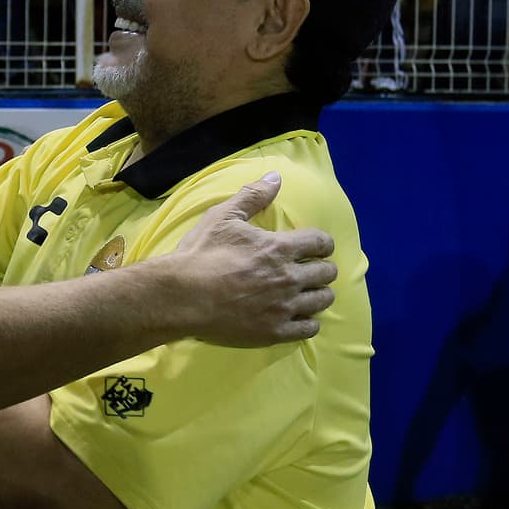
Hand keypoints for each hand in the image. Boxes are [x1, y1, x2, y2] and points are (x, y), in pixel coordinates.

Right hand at [167, 172, 337, 346]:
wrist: (181, 296)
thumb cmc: (200, 254)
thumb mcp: (223, 217)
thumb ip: (253, 196)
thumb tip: (276, 176)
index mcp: (278, 248)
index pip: (320, 242)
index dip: (323, 243)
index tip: (317, 246)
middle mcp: (287, 277)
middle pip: (327, 273)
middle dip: (323, 268)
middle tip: (311, 269)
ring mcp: (282, 307)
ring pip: (322, 301)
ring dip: (319, 294)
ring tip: (307, 292)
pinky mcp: (274, 331)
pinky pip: (308, 329)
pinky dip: (308, 322)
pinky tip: (299, 316)